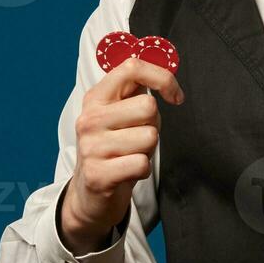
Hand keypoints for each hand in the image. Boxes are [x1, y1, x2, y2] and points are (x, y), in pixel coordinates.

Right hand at [59, 57, 183, 255]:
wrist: (89, 194)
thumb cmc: (113, 148)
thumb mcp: (119, 114)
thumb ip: (136, 91)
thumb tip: (166, 77)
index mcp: (96, 97)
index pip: (131, 68)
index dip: (162, 78)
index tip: (174, 95)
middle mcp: (89, 119)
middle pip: (148, 106)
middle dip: (154, 124)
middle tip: (138, 137)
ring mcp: (91, 147)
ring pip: (149, 137)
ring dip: (148, 149)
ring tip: (130, 154)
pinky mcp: (98, 175)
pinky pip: (142, 164)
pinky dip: (142, 170)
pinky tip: (127, 171)